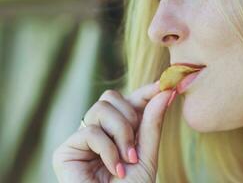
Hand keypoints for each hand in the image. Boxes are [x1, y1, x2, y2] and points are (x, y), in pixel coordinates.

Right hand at [52, 81, 173, 182]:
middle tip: (135, 147)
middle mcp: (100, 132)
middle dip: (130, 118)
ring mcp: (81, 140)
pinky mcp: (66, 151)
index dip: (145, 91)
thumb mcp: (148, 155)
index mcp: (119, 131)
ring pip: (100, 109)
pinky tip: (114, 170)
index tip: (163, 85)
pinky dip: (108, 151)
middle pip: (110, 97)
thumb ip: (152, 124)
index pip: (129, 101)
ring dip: (120, 134)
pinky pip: (90, 132)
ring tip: (127, 160)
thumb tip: (164, 92)